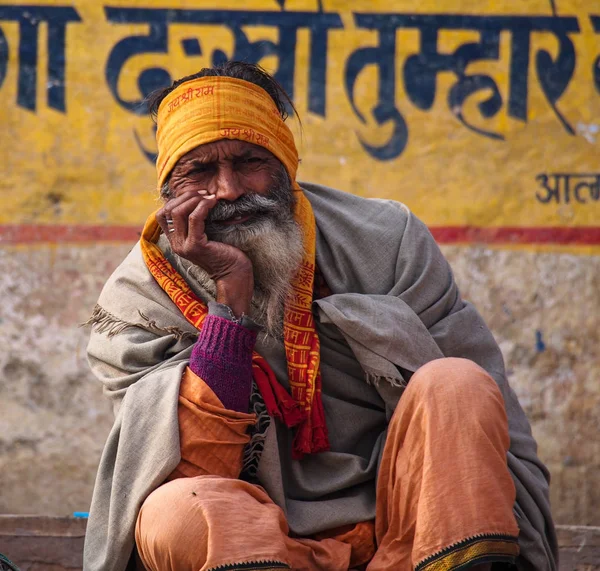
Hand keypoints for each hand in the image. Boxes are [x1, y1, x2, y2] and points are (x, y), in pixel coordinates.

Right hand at [156, 190, 253, 316]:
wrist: (233, 273)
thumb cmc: (223, 252)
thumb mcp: (204, 236)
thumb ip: (194, 223)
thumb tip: (195, 199)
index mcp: (175, 241)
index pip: (162, 215)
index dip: (176, 200)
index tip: (195, 195)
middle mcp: (175, 244)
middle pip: (168, 210)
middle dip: (186, 196)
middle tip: (204, 192)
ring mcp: (184, 246)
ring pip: (178, 212)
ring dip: (194, 199)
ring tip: (209, 196)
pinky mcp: (196, 245)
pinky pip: (195, 218)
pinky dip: (203, 206)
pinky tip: (213, 202)